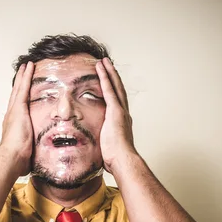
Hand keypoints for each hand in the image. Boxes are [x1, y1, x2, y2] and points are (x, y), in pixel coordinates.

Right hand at [0, 62, 34, 176]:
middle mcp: (11, 115)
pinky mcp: (19, 108)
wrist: (11, 158)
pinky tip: (29, 67)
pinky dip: (26, 76)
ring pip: (19, 89)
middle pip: (16, 95)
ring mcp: (14, 110)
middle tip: (22, 72)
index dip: (19, 99)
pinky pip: (24, 88)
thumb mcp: (25, 154)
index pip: (18, 108)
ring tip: (27, 66)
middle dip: (20, 84)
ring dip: (23, 76)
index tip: (21, 92)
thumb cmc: (17, 160)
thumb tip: (31, 163)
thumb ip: (28, 153)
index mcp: (13, 125)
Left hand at [95, 58, 136, 174]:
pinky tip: (100, 68)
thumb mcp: (107, 147)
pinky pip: (109, 90)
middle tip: (108, 65)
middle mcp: (124, 113)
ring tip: (104, 61)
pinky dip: (105, 78)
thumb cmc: (115, 159)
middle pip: (118, 90)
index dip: (113, 90)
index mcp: (121, 122)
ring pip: (115, 86)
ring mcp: (121, 111)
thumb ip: (103, 143)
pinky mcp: (116, 111)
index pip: (117, 102)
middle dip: (113, 77)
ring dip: (109, 72)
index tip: (109, 82)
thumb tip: (97, 148)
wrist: (123, 160)